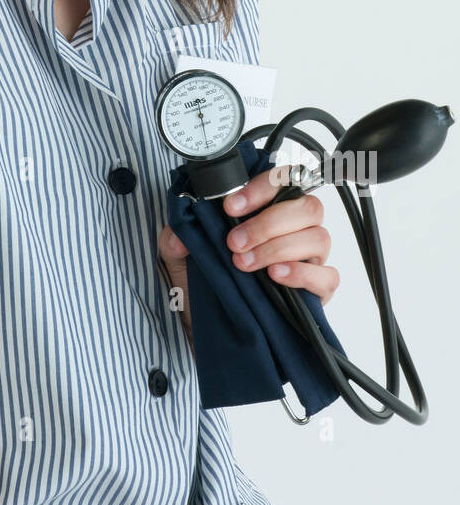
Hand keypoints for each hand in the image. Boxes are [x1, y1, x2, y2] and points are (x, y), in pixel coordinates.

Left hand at [158, 165, 340, 351]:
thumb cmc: (204, 280)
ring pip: (318, 238)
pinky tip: (274, 277)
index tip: (230, 207)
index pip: (283, 180)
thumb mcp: (180, 254)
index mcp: (270, 209)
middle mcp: (297, 229)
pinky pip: (327, 276)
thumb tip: (181, 235)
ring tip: (245, 263)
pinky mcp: (318, 290)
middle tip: (235, 243)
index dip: (260, 188)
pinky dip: (301, 274)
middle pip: (308, 207)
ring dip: (277, 248)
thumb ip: (177, 236)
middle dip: (268, 223)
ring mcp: (311, 259)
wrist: (207, 323)